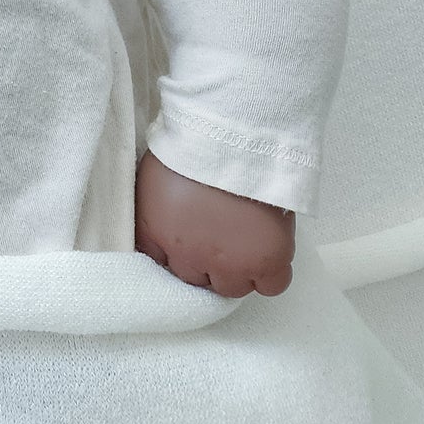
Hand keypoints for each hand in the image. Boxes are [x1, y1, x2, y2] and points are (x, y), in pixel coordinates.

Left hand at [134, 148, 294, 297]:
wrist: (228, 136)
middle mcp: (189, 258)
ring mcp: (230, 264)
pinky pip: (271, 286)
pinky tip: (266, 251)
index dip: (177, 251)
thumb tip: (163, 215)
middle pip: (196, 279)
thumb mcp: (152, 173)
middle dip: (205, 259)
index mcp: (157, 233)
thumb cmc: (188, 142)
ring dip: (237, 268)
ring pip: (232, 287)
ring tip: (244, 238)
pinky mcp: (266, 262)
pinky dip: (269, 273)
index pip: (160, 263)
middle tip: (218, 233)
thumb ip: (155, 205)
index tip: (187, 240)